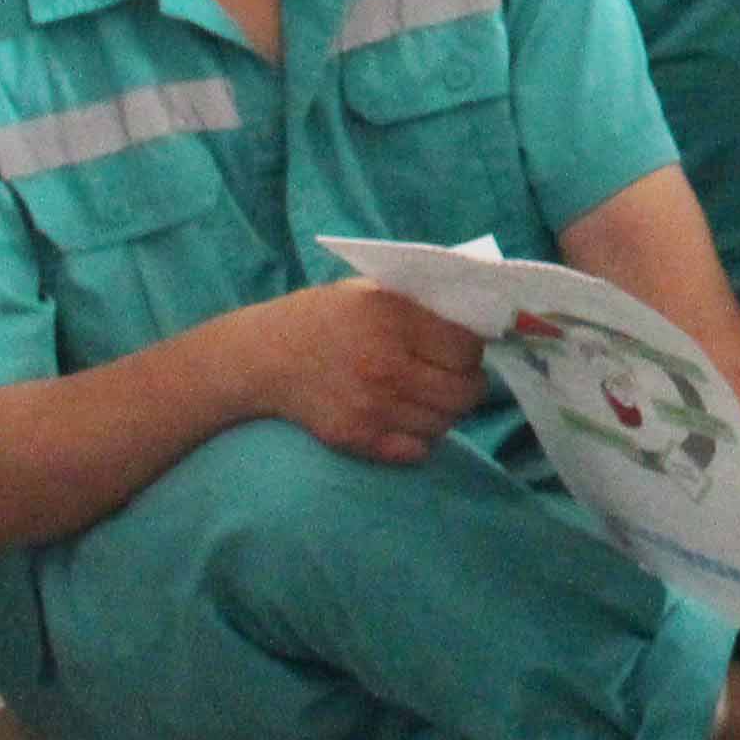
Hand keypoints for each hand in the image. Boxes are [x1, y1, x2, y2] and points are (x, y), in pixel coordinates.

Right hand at [250, 281, 488, 464]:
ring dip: (444, 411)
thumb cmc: (323, 317)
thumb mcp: (370, 290)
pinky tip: (405, 417)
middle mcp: (386, 365)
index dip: (471, 350)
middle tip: (452, 376)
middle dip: (466, 384)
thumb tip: (477, 314)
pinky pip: (417, 450)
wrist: (262, 357)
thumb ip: (420, 302)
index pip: (467, 348)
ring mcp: (372, 407)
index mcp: (394, 319)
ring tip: (426, 395)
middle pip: (465, 391)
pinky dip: (420, 438)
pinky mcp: (357, 438)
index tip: (460, 349)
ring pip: (445, 423)